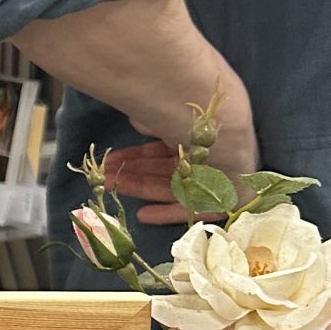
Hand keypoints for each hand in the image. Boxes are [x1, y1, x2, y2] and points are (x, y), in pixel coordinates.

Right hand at [104, 103, 262, 223]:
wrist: (226, 133)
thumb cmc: (197, 118)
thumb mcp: (169, 114)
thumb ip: (153, 121)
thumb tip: (137, 120)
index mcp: (197, 136)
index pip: (162, 150)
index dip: (136, 155)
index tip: (113, 159)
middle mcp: (204, 158)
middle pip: (161, 169)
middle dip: (131, 171)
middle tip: (104, 174)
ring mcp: (210, 179)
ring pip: (168, 187)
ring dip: (138, 187)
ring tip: (109, 185)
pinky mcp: (217, 200)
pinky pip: (189, 208)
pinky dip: (165, 213)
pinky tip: (142, 214)